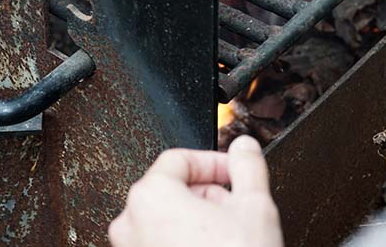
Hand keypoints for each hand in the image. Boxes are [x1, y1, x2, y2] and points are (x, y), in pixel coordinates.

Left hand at [109, 136, 283, 246]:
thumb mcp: (255, 206)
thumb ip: (248, 166)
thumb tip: (244, 147)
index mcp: (151, 196)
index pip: (180, 159)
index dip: (214, 162)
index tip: (234, 172)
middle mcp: (130, 224)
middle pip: (172, 189)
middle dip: (208, 193)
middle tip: (236, 207)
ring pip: (167, 219)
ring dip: (199, 220)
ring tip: (229, 236)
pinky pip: (161, 244)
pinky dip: (186, 242)